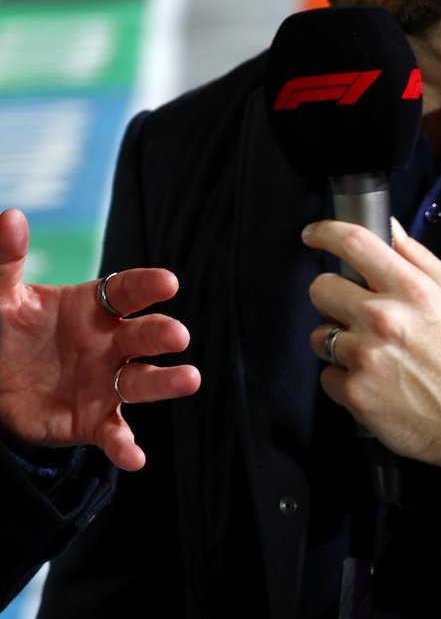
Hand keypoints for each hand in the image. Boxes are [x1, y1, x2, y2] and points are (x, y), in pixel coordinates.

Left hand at [0, 208, 200, 471]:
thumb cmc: (7, 330)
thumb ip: (6, 259)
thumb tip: (11, 215)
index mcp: (95, 307)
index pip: (129, 292)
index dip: (149, 287)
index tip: (167, 283)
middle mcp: (112, 343)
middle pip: (145, 335)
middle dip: (162, 334)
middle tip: (175, 335)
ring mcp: (106, 382)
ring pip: (143, 381)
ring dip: (167, 382)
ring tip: (190, 379)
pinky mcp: (92, 420)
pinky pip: (113, 432)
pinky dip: (125, 446)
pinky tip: (135, 458)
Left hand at [303, 219, 440, 473]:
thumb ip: (422, 261)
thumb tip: (390, 231)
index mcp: (412, 290)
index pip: (355, 243)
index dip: (325, 233)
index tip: (313, 235)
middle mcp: (384, 318)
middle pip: (322, 288)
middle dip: (333, 296)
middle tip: (355, 312)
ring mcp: (365, 357)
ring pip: (321, 335)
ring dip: (339, 342)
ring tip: (373, 355)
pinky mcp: (354, 393)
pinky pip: (328, 375)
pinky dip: (346, 379)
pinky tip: (375, 383)